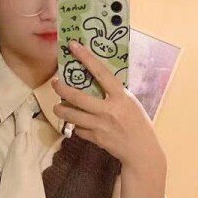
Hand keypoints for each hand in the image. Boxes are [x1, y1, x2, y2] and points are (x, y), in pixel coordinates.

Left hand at [52, 40, 166, 174]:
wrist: (142, 151)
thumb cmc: (139, 123)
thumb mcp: (130, 102)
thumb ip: (115, 93)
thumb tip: (97, 80)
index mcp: (121, 97)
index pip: (101, 72)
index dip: (87, 58)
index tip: (73, 46)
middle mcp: (109, 110)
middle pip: (78, 97)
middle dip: (62, 89)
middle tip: (55, 83)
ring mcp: (101, 126)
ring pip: (73, 116)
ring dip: (61, 110)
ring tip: (57, 107)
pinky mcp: (96, 139)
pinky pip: (79, 130)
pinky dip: (76, 126)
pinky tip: (76, 123)